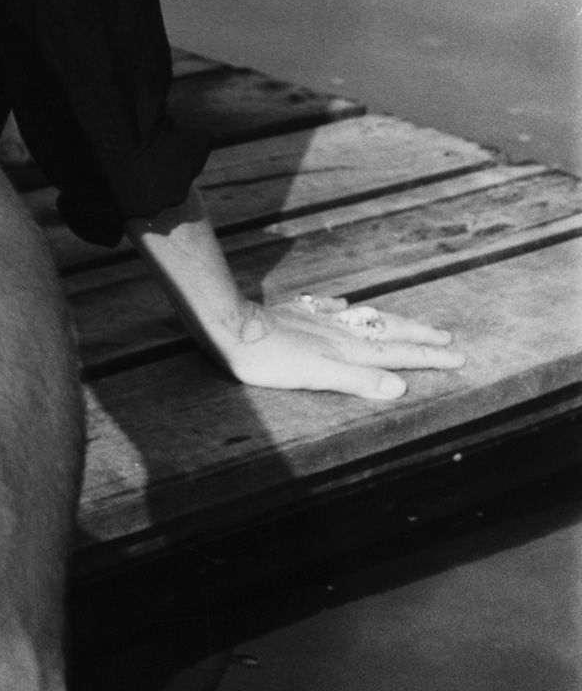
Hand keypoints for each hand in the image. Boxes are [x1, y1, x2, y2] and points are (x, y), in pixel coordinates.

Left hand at [222, 294, 463, 400]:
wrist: (231, 329)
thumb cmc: (271, 360)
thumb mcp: (316, 376)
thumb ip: (358, 380)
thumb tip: (401, 386)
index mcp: (347, 349)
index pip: (396, 354)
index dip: (427, 358)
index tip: (459, 356)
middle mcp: (337, 332)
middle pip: (385, 332)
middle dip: (418, 336)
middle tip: (448, 337)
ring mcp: (316, 320)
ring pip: (363, 319)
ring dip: (389, 321)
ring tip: (409, 322)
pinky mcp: (295, 314)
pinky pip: (328, 308)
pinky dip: (344, 308)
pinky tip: (346, 304)